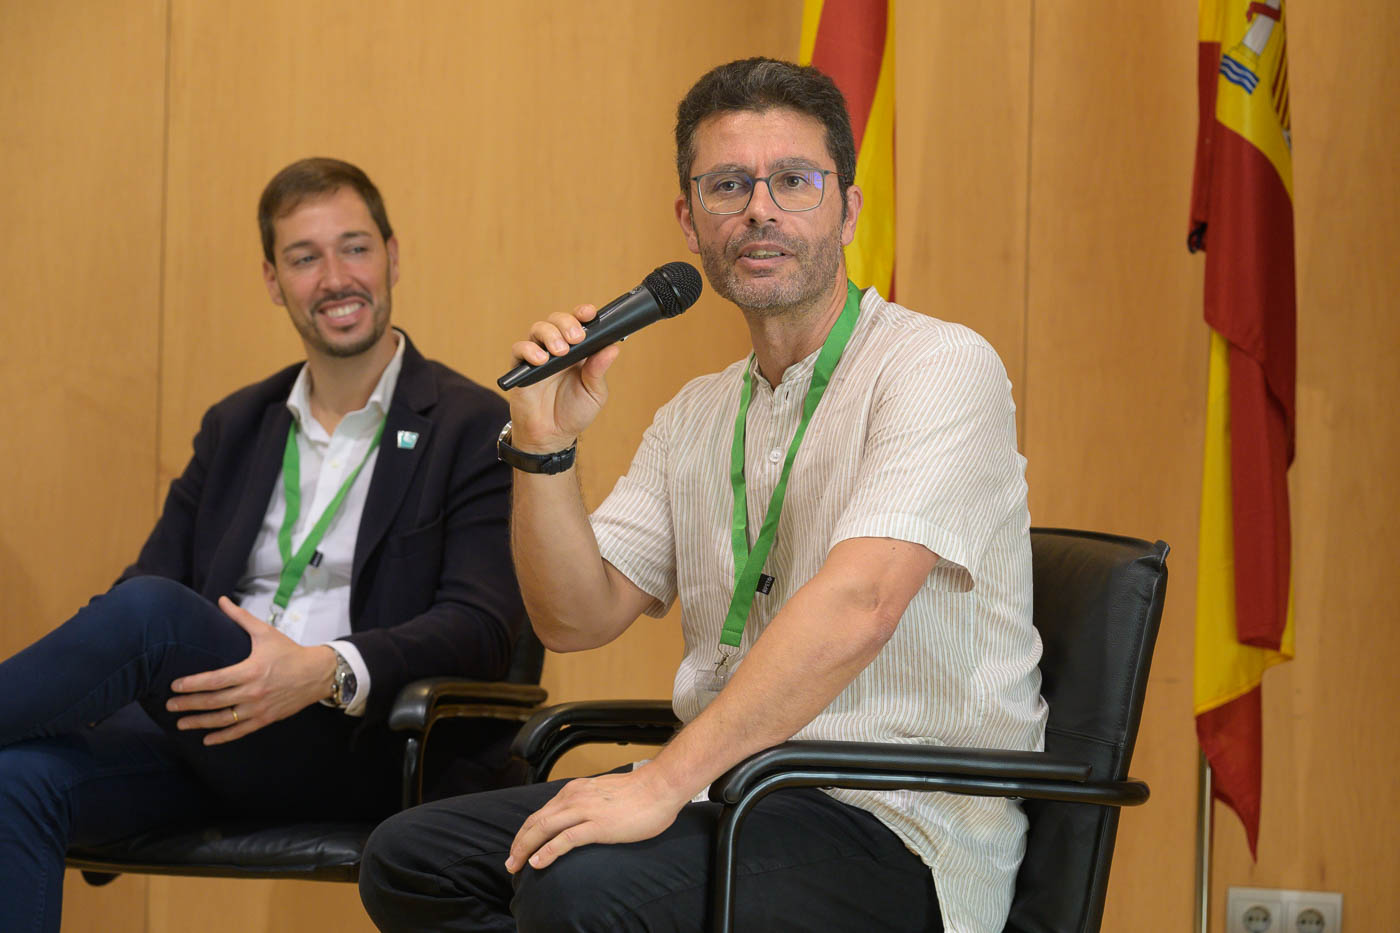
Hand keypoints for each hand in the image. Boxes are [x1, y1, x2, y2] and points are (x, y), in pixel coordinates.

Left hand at [165, 596, 337, 744]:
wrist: (317, 673)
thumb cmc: (289, 651)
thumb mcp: (266, 633)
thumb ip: (240, 618)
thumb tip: (221, 600)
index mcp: (251, 670)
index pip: (214, 680)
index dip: (192, 684)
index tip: (175, 686)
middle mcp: (253, 691)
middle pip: (214, 701)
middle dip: (188, 704)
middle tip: (170, 705)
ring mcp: (259, 708)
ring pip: (223, 719)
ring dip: (199, 723)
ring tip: (180, 723)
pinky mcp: (266, 718)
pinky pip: (240, 731)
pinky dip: (222, 737)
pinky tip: (206, 740)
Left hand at [505, 766, 691, 872]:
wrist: (661, 787)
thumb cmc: (640, 793)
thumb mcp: (605, 794)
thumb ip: (590, 803)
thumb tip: (582, 818)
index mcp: (576, 790)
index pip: (542, 812)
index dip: (527, 831)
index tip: (520, 847)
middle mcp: (575, 797)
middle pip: (536, 821)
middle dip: (519, 842)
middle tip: (510, 862)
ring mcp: (585, 811)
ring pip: (544, 829)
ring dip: (526, 848)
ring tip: (516, 865)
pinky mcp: (597, 825)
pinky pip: (564, 840)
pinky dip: (547, 852)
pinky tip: (538, 863)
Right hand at [507, 305, 621, 452]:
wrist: (552, 437)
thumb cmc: (574, 413)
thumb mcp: (594, 393)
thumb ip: (599, 370)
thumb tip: (613, 348)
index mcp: (579, 351)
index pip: (580, 323)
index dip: (583, 314)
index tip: (590, 313)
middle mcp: (558, 348)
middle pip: (558, 320)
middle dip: (567, 323)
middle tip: (576, 338)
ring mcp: (539, 356)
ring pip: (538, 328)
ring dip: (550, 334)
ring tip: (560, 351)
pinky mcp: (521, 368)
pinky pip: (519, 349)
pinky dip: (529, 350)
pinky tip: (541, 360)